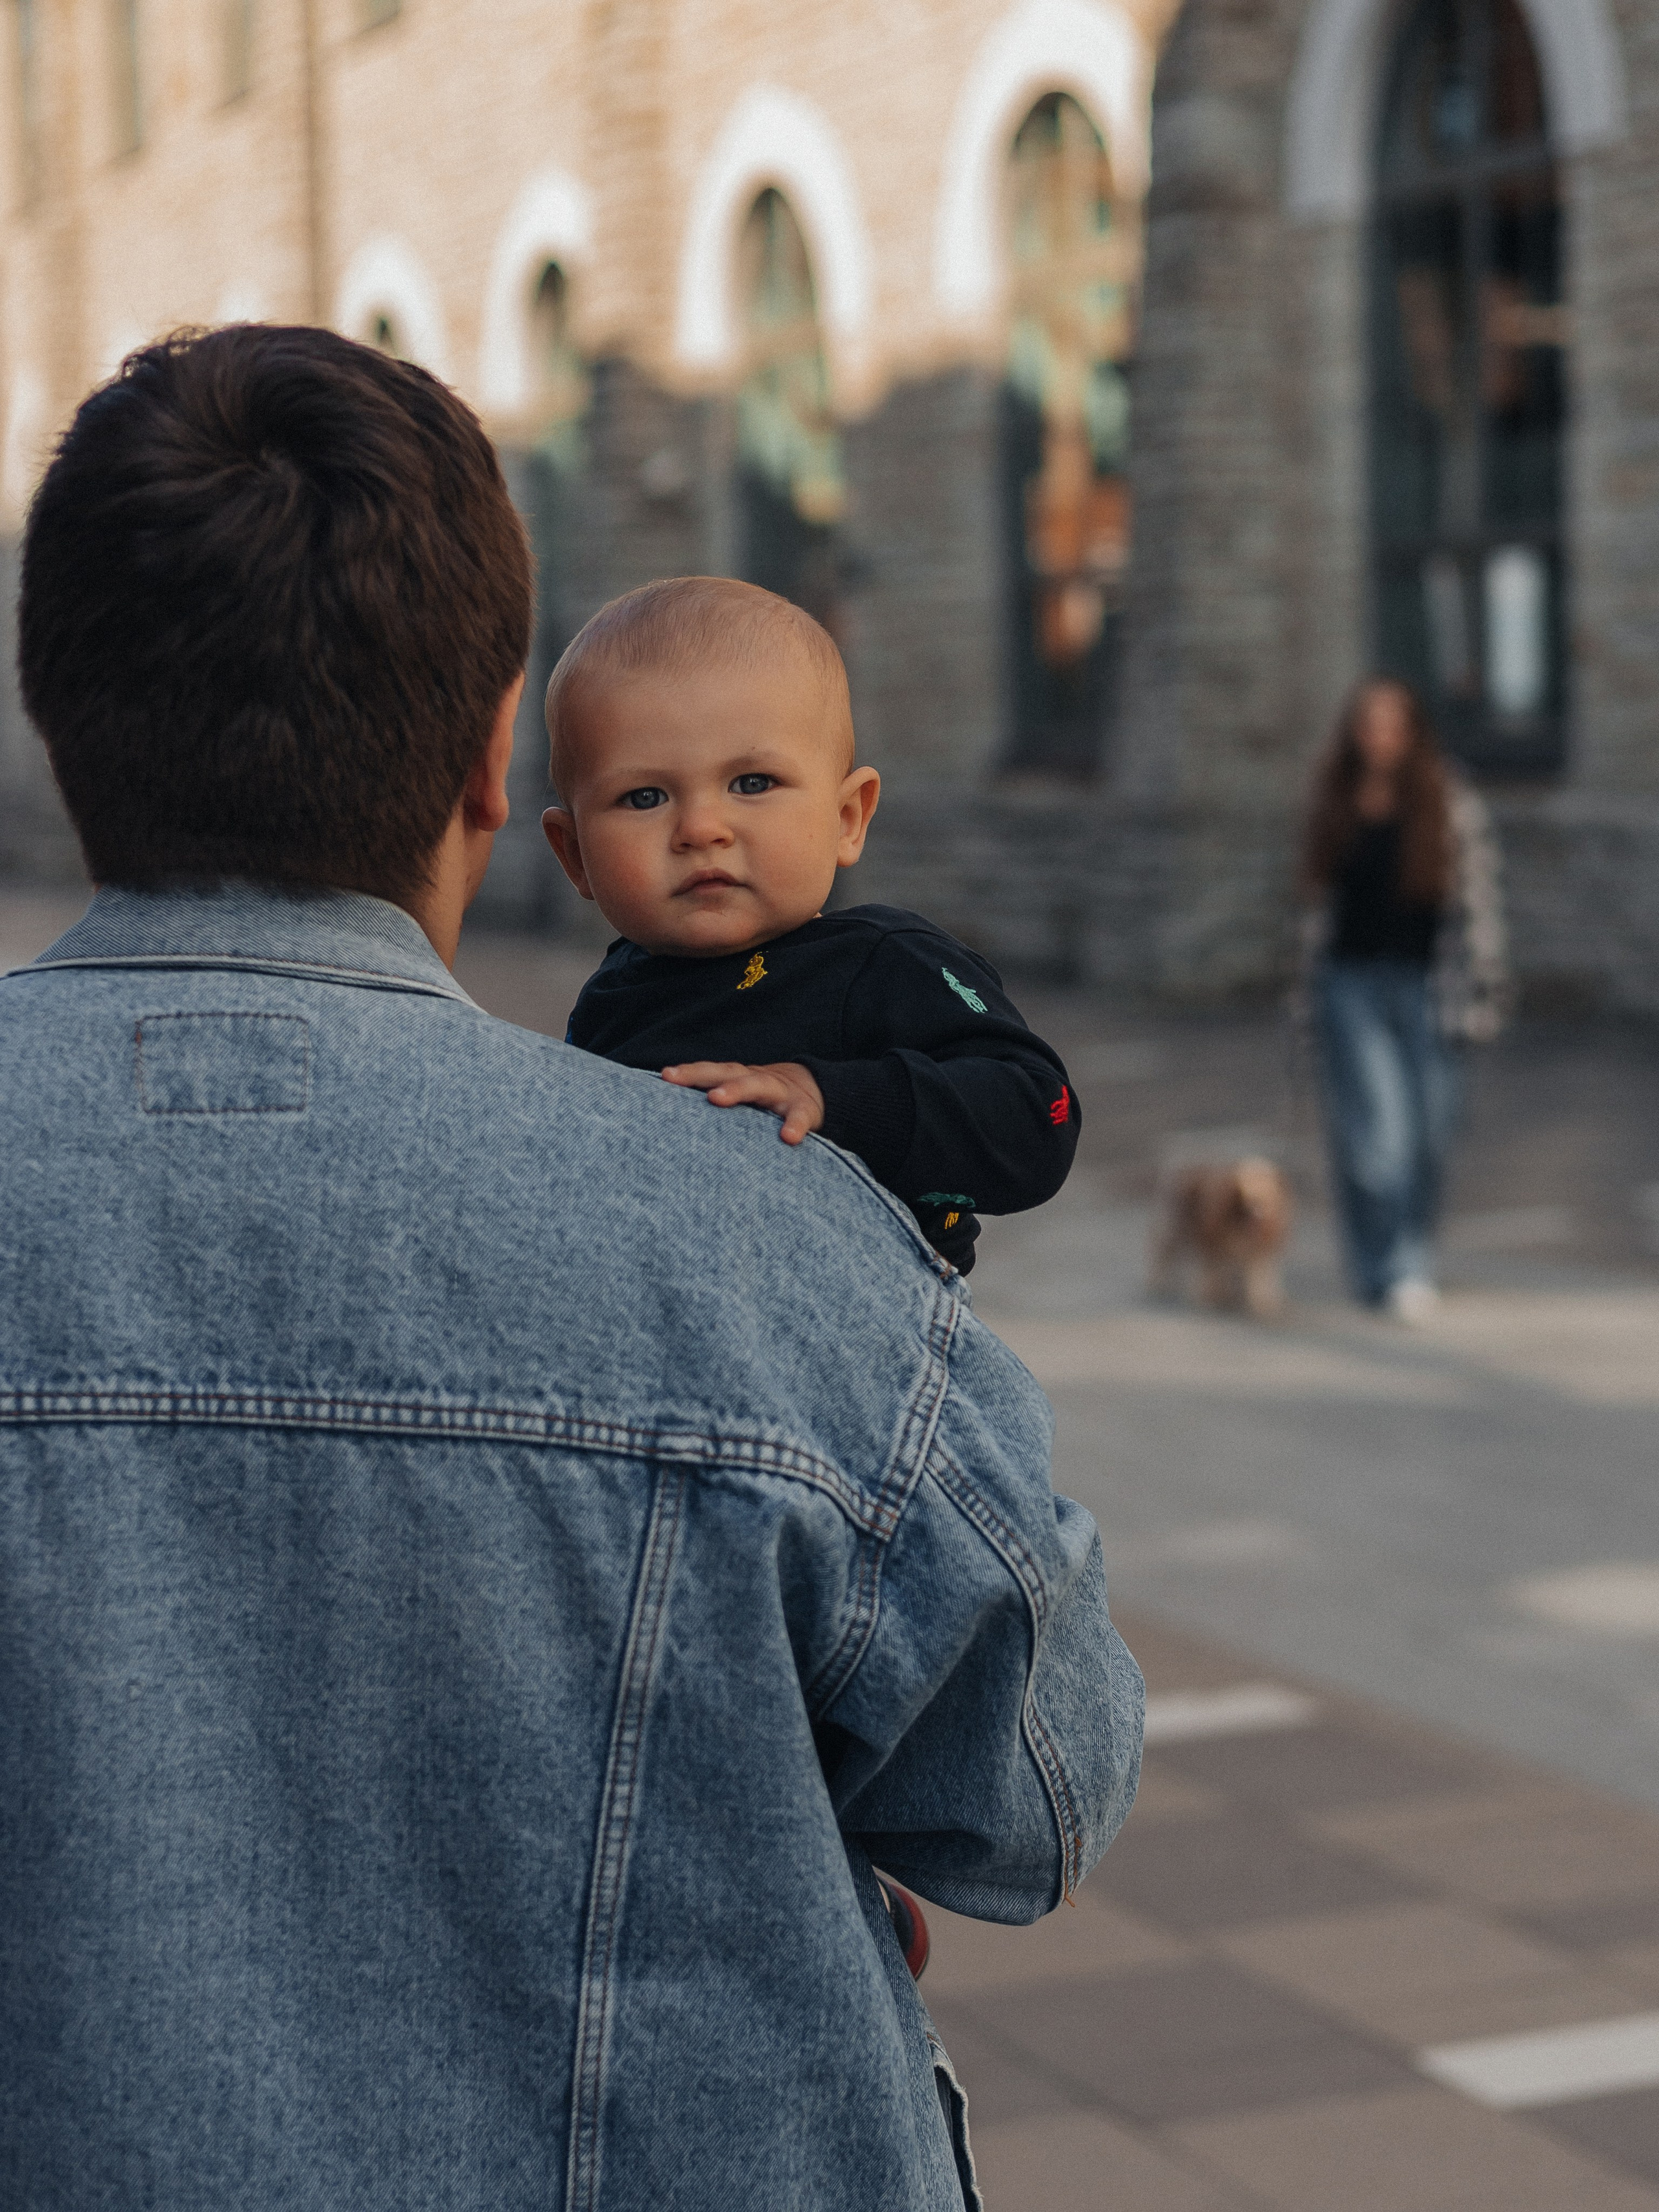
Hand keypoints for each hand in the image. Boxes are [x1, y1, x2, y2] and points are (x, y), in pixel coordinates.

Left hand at [661, 1060, 825, 1144]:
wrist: (814, 1090)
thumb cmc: (765, 1099)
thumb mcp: (743, 1094)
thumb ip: (715, 1100)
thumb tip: (672, 1119)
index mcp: (738, 1077)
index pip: (709, 1072)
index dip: (687, 1073)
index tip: (664, 1076)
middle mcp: (755, 1080)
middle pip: (726, 1072)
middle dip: (700, 1075)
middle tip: (674, 1078)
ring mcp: (780, 1093)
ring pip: (758, 1086)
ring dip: (737, 1089)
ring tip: (716, 1098)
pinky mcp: (803, 1110)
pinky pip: (798, 1117)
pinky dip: (794, 1126)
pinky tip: (788, 1138)